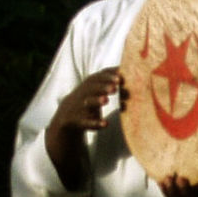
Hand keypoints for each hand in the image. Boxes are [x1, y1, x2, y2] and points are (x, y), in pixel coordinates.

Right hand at [44, 68, 119, 190]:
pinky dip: (94, 124)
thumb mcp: (95, 90)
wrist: (65, 118)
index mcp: (88, 86)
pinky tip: (105, 124)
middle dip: (102, 86)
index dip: (107, 76)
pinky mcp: (76, 122)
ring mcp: (77, 108)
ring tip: (106, 100)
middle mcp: (82, 94)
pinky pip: (85, 123)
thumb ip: (110, 82)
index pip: (97, 77)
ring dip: (96, 101)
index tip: (121, 75)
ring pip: (86, 103)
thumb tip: (132, 72)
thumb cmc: (88, 101)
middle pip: (91, 88)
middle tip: (115, 87)